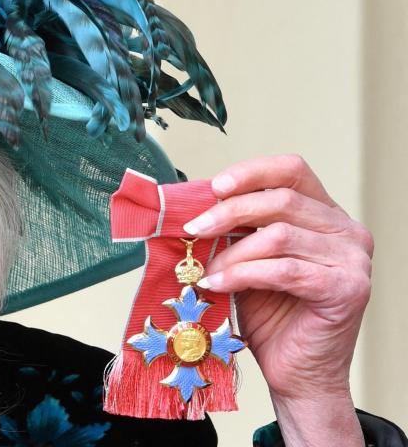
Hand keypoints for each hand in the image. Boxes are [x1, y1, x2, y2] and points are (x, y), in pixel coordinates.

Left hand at [181, 154, 372, 443]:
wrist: (296, 373)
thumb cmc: (272, 317)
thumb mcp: (248, 260)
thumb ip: (235, 230)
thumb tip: (192, 205)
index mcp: (326, 215)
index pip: (293, 171)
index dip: (251, 172)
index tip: (214, 186)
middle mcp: (347, 231)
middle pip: (281, 199)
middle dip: (228, 212)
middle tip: (193, 228)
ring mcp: (352, 259)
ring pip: (278, 235)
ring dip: (231, 252)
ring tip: (206, 269)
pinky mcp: (346, 288)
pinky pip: (283, 269)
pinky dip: (242, 274)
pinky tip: (217, 284)